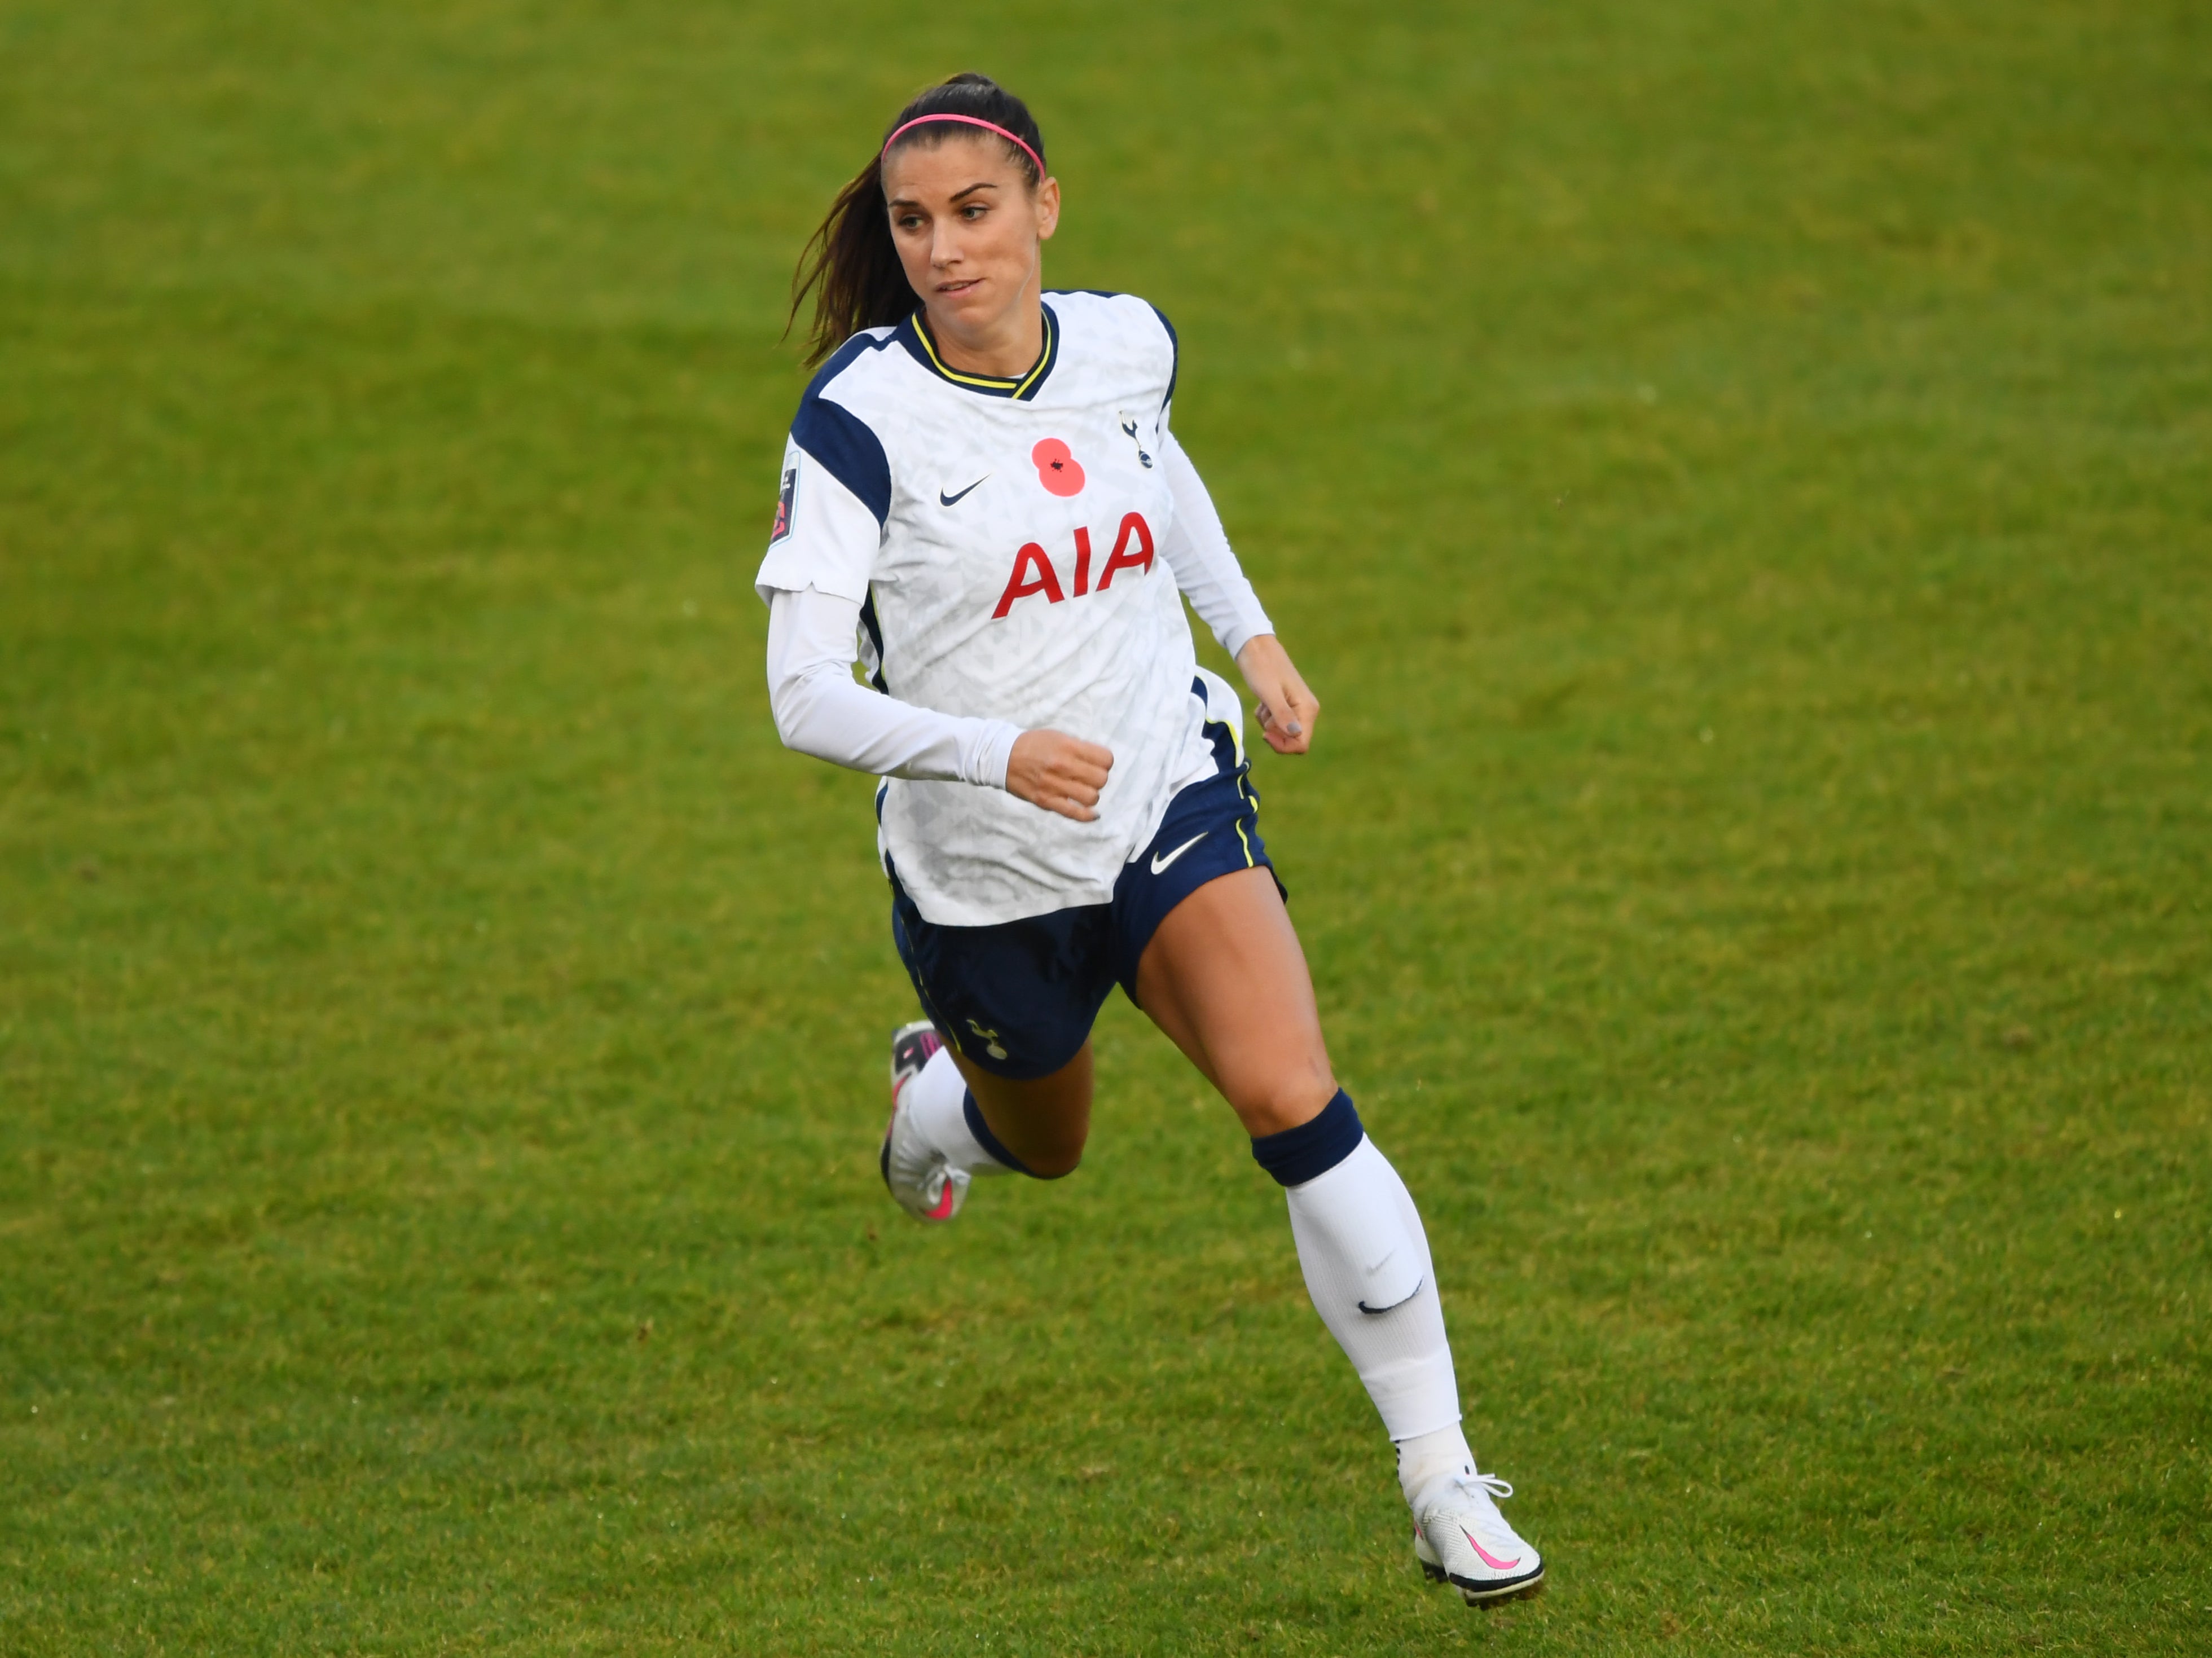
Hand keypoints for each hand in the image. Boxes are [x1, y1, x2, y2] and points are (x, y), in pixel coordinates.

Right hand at [1006, 728, 1114, 820]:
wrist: (1002, 756)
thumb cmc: (1032, 745)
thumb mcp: (1058, 737)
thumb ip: (1079, 748)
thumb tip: (1099, 762)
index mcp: (1068, 747)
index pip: (1106, 759)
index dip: (1105, 762)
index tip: (1098, 764)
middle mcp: (1063, 765)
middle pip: (1101, 779)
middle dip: (1099, 779)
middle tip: (1088, 778)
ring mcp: (1054, 785)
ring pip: (1091, 797)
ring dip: (1091, 795)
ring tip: (1083, 791)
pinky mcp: (1046, 801)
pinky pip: (1074, 813)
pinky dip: (1087, 816)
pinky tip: (1092, 814)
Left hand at [1235, 634, 1318, 754]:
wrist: (1254, 647)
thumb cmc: (1261, 667)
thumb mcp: (1269, 693)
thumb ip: (1282, 715)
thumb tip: (1296, 735)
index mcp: (1307, 708)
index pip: (1301, 744)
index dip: (1283, 745)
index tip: (1264, 734)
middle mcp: (1306, 710)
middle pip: (1291, 740)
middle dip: (1274, 732)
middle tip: (1264, 713)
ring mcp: (1296, 707)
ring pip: (1280, 732)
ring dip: (1267, 722)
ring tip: (1263, 702)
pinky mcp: (1285, 704)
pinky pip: (1274, 722)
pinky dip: (1265, 715)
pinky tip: (1262, 700)